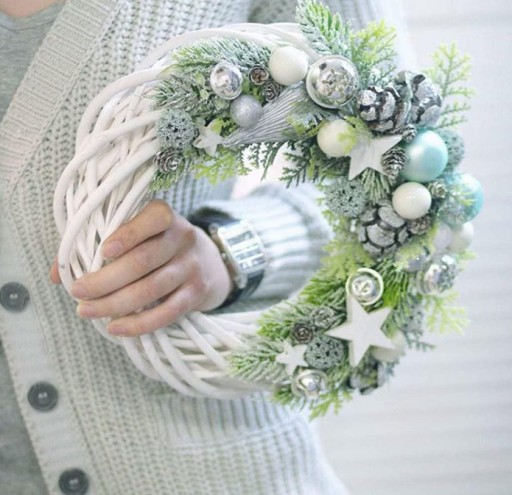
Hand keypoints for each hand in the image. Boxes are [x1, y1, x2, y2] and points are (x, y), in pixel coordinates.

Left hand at [50, 200, 231, 335]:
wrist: (209, 263)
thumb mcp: (139, 235)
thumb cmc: (158, 245)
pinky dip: (140, 323)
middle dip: (106, 279)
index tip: (102, 253)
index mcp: (165, 216)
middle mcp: (183, 238)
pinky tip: (116, 328)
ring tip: (87, 312)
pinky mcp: (197, 293)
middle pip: (143, 260)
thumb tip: (58, 274)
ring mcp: (192, 266)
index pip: (152, 219)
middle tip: (78, 292)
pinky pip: (168, 312)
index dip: (128, 235)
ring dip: (115, 304)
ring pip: (152, 288)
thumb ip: (99, 246)